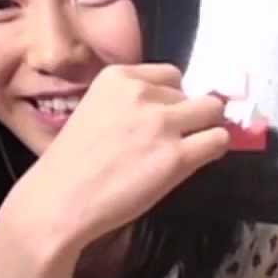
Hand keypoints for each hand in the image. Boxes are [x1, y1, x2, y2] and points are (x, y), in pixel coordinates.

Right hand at [5, 63, 230, 252]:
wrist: (59, 202)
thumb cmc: (71, 166)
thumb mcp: (95, 111)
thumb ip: (130, 103)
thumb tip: (172, 108)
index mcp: (118, 77)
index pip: (170, 75)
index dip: (172, 98)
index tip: (163, 118)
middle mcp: (142, 92)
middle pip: (191, 93)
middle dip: (186, 115)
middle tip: (170, 140)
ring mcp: (160, 123)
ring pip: (213, 110)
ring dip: (205, 129)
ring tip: (188, 150)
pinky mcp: (176, 156)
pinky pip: (219, 139)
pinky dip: (214, 149)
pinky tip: (197, 161)